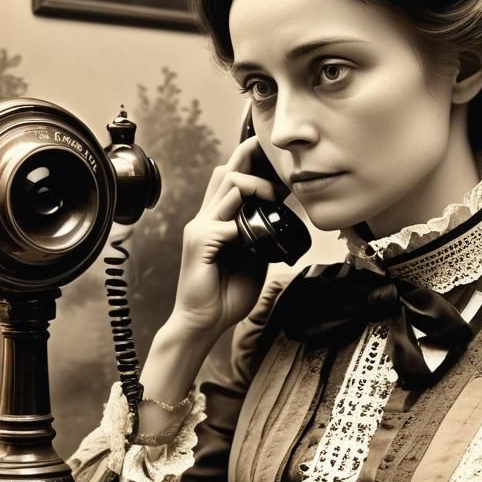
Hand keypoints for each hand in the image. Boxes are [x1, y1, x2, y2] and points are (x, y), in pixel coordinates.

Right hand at [168, 134, 280, 338]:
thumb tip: (282, 221)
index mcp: (217, 221)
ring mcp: (200, 228)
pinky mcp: (199, 243)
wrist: (203, 322)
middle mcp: (206, 218)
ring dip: (257, 188)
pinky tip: (255, 242)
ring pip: (229, 185)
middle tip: (280, 171)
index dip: (251, 165)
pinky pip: (227, 223)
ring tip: (274, 200)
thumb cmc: (226, 294)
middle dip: (253, 158)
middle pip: (227, 171)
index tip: (278, 165)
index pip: (230, 180)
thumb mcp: (254, 259)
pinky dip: (246, 228)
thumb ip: (261, 237)